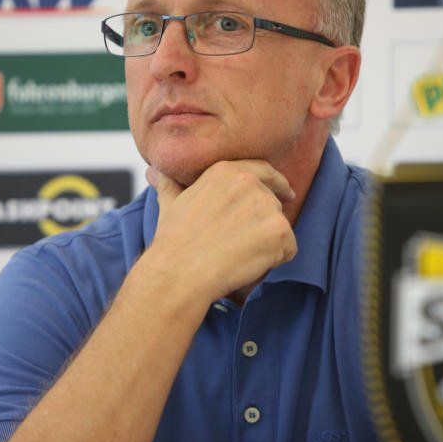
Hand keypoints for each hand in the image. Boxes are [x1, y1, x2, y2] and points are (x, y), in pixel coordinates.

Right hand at [143, 160, 297, 302]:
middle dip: (265, 223)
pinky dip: (276, 259)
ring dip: (269, 243)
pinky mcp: (279, 231)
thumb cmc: (174, 241)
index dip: (277, 182)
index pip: (264, 170)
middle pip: (274, 203)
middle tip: (242, 243)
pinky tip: (249, 263)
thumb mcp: (170, 204)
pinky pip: (289, 248)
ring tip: (239, 254)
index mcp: (226, 171)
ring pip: (281, 227)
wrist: (181, 271)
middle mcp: (249, 183)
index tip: (286, 192)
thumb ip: (169, 185)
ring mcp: (267, 206)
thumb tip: (153, 172)